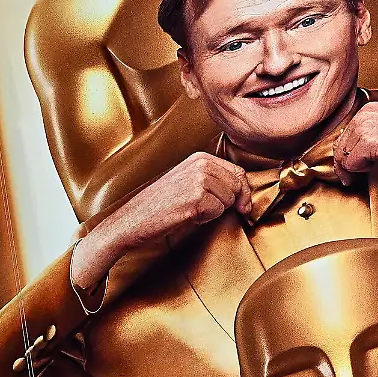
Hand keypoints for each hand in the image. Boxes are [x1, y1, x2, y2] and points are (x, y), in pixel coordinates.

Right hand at [71, 151, 250, 292]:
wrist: (133, 219)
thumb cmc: (160, 204)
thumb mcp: (187, 182)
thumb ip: (213, 180)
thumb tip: (244, 194)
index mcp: (199, 157)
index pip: (238, 172)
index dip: (244, 192)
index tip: (243, 206)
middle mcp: (200, 164)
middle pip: (238, 186)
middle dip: (233, 203)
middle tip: (211, 211)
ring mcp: (199, 180)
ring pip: (229, 201)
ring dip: (215, 211)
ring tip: (191, 210)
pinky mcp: (196, 199)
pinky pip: (218, 212)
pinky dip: (206, 219)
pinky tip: (186, 216)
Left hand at [332, 103, 377, 181]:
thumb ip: (375, 133)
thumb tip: (358, 151)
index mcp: (370, 109)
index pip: (346, 133)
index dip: (345, 152)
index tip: (348, 166)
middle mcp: (365, 115)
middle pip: (341, 145)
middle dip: (343, 163)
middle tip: (348, 178)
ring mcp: (368, 129)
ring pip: (343, 156)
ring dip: (351, 169)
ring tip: (360, 177)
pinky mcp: (373, 145)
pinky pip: (352, 164)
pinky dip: (358, 172)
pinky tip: (370, 171)